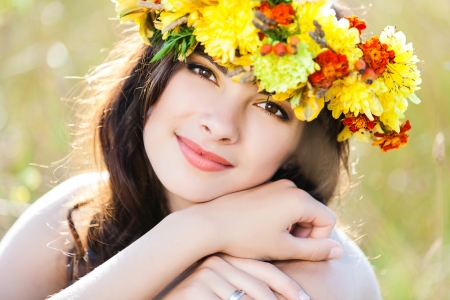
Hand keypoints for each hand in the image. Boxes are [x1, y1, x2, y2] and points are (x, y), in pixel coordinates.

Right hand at [158, 254, 309, 299]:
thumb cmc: (198, 297)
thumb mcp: (223, 289)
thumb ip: (245, 286)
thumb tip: (275, 295)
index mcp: (227, 258)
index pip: (264, 270)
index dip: (287, 286)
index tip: (304, 299)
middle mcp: (217, 263)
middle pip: (260, 286)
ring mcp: (206, 276)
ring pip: (249, 298)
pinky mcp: (197, 290)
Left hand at [187, 179, 342, 261]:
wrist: (211, 223)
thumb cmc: (246, 238)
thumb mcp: (284, 249)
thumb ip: (315, 251)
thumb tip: (339, 251)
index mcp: (299, 199)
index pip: (328, 221)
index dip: (317, 240)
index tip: (295, 248)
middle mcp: (291, 186)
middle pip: (314, 213)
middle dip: (304, 232)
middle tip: (281, 245)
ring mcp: (276, 185)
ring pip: (299, 209)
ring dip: (292, 226)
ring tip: (270, 236)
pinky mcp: (265, 187)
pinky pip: (284, 202)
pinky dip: (281, 217)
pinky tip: (262, 227)